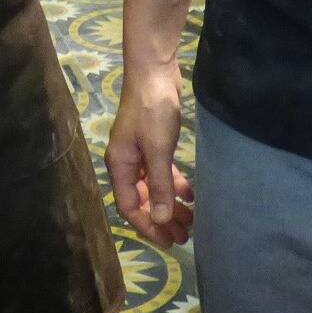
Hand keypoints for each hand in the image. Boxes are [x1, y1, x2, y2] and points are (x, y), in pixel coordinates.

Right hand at [106, 62, 194, 246]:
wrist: (154, 72)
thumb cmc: (153, 110)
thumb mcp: (158, 149)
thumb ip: (160, 185)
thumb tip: (161, 219)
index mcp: (120, 167)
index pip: (130, 206)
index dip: (148, 226)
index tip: (168, 240)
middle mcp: (127, 164)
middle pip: (143, 201)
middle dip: (162, 219)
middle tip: (184, 236)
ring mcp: (140, 155)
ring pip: (155, 189)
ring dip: (171, 205)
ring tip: (191, 220)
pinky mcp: (153, 145)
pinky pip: (162, 174)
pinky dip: (175, 185)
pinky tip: (191, 194)